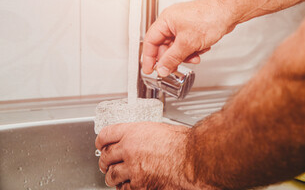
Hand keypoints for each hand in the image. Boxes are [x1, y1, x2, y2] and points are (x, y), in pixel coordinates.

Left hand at [95, 122, 213, 189]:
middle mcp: (129, 149)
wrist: (195, 160)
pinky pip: (125, 188)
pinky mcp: (140, 186)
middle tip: (106, 163)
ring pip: (112, 175)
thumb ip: (145, 135)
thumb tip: (141, 139)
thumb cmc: (185, 144)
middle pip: (106, 156)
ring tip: (114, 177)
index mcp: (134, 132)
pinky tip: (128, 185)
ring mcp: (133, 169)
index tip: (100, 143)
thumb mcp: (161, 130)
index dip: (101, 140)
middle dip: (104, 161)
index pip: (106, 134)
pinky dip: (125, 187)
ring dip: (112, 176)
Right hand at [142, 0, 235, 76]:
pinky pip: (186, 45)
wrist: (229, 12)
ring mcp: (182, 25)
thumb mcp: (187, 43)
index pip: (150, 41)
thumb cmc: (210, 17)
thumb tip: (162, 69)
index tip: (149, 70)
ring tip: (194, 56)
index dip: (148, 58)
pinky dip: (192, 50)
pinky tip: (201, 49)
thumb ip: (172, 58)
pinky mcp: (192, 29)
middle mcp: (172, 22)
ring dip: (185, 55)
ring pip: (176, 47)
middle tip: (174, 68)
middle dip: (172, 58)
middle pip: (164, 46)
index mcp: (166, 20)